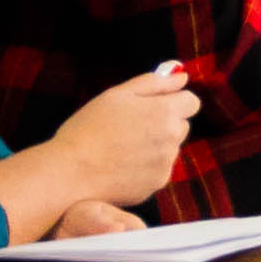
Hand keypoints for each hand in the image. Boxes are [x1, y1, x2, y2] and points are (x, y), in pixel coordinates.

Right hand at [0, 58, 196, 235]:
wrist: (69, 171)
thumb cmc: (89, 128)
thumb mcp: (118, 94)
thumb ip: (155, 82)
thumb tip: (182, 77)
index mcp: (165, 111)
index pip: (191, 102)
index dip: (172, 102)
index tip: (152, 108)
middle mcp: (172, 138)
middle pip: (181, 125)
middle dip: (163, 124)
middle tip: (130, 129)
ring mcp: (166, 163)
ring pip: (170, 148)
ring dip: (155, 146)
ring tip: (121, 149)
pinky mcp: (157, 183)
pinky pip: (159, 170)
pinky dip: (146, 168)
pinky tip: (121, 166)